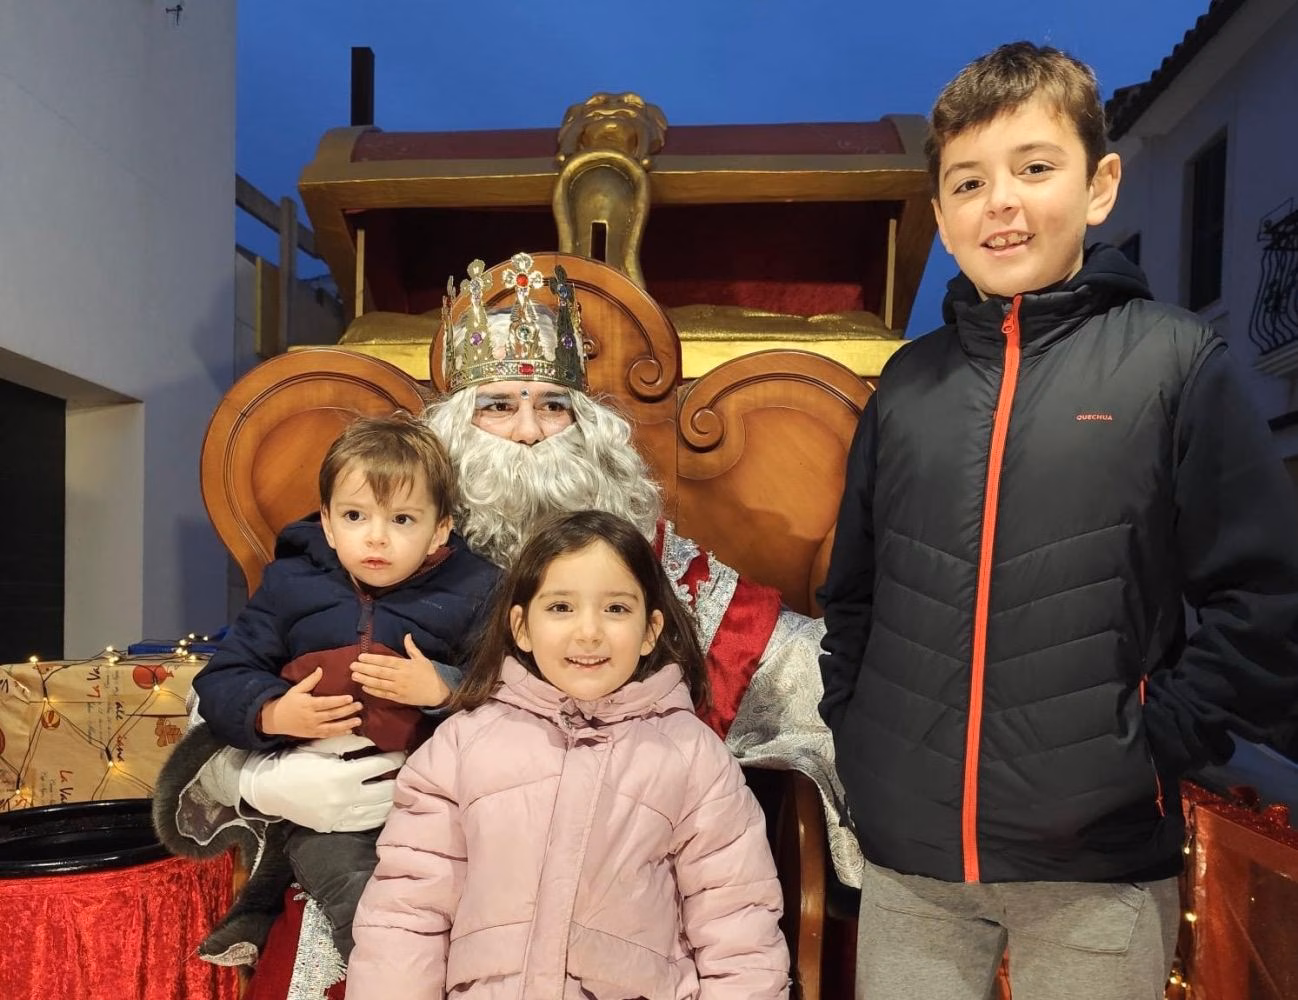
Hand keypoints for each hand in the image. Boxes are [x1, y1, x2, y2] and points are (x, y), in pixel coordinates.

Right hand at [238, 747, 404, 831]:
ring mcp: (340, 816)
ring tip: (401, 790)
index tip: (403, 753)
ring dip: (391, 799)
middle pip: (385, 791)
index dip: (395, 758)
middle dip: (399, 779)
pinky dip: (377, 816)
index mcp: (343, 775)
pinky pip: (363, 825)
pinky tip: (385, 809)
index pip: (380, 766)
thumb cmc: (295, 762)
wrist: (269, 788)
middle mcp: (345, 799)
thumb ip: (349, 742)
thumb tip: (373, 738)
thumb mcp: (321, 746)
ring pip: (377, 811)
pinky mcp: (333, 827)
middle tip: (407, 772)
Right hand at [258, 667, 361, 738]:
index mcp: (308, 704)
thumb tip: (320, 669)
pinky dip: (339, 734)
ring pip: (332, 727)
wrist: (276, 719)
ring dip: (346, 725)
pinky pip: (327, 735)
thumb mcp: (297, 689)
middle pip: (331, 715)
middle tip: (359, 706)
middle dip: (347, 711)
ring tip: (358, 720)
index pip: (325, 703)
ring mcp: (312, 727)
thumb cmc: (288, 702)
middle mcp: (311, 717)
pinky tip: (349, 731)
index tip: (350, 697)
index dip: (338, 701)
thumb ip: (310, 680)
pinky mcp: (313, 734)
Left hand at [351, 634, 449, 707]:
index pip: (385, 661)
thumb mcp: (422, 659)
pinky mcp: (399, 698)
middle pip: (379, 672)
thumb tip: (407, 635)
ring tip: (354, 676)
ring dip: (365, 679)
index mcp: (405, 665)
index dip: (372, 659)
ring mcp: (399, 688)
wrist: (438, 691)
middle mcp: (400, 676)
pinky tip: (364, 687)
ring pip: (379, 683)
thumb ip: (412, 648)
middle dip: (364, 669)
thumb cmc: (430, 673)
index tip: (361, 657)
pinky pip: (383, 694)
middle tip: (352, 666)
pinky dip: (373, 691)